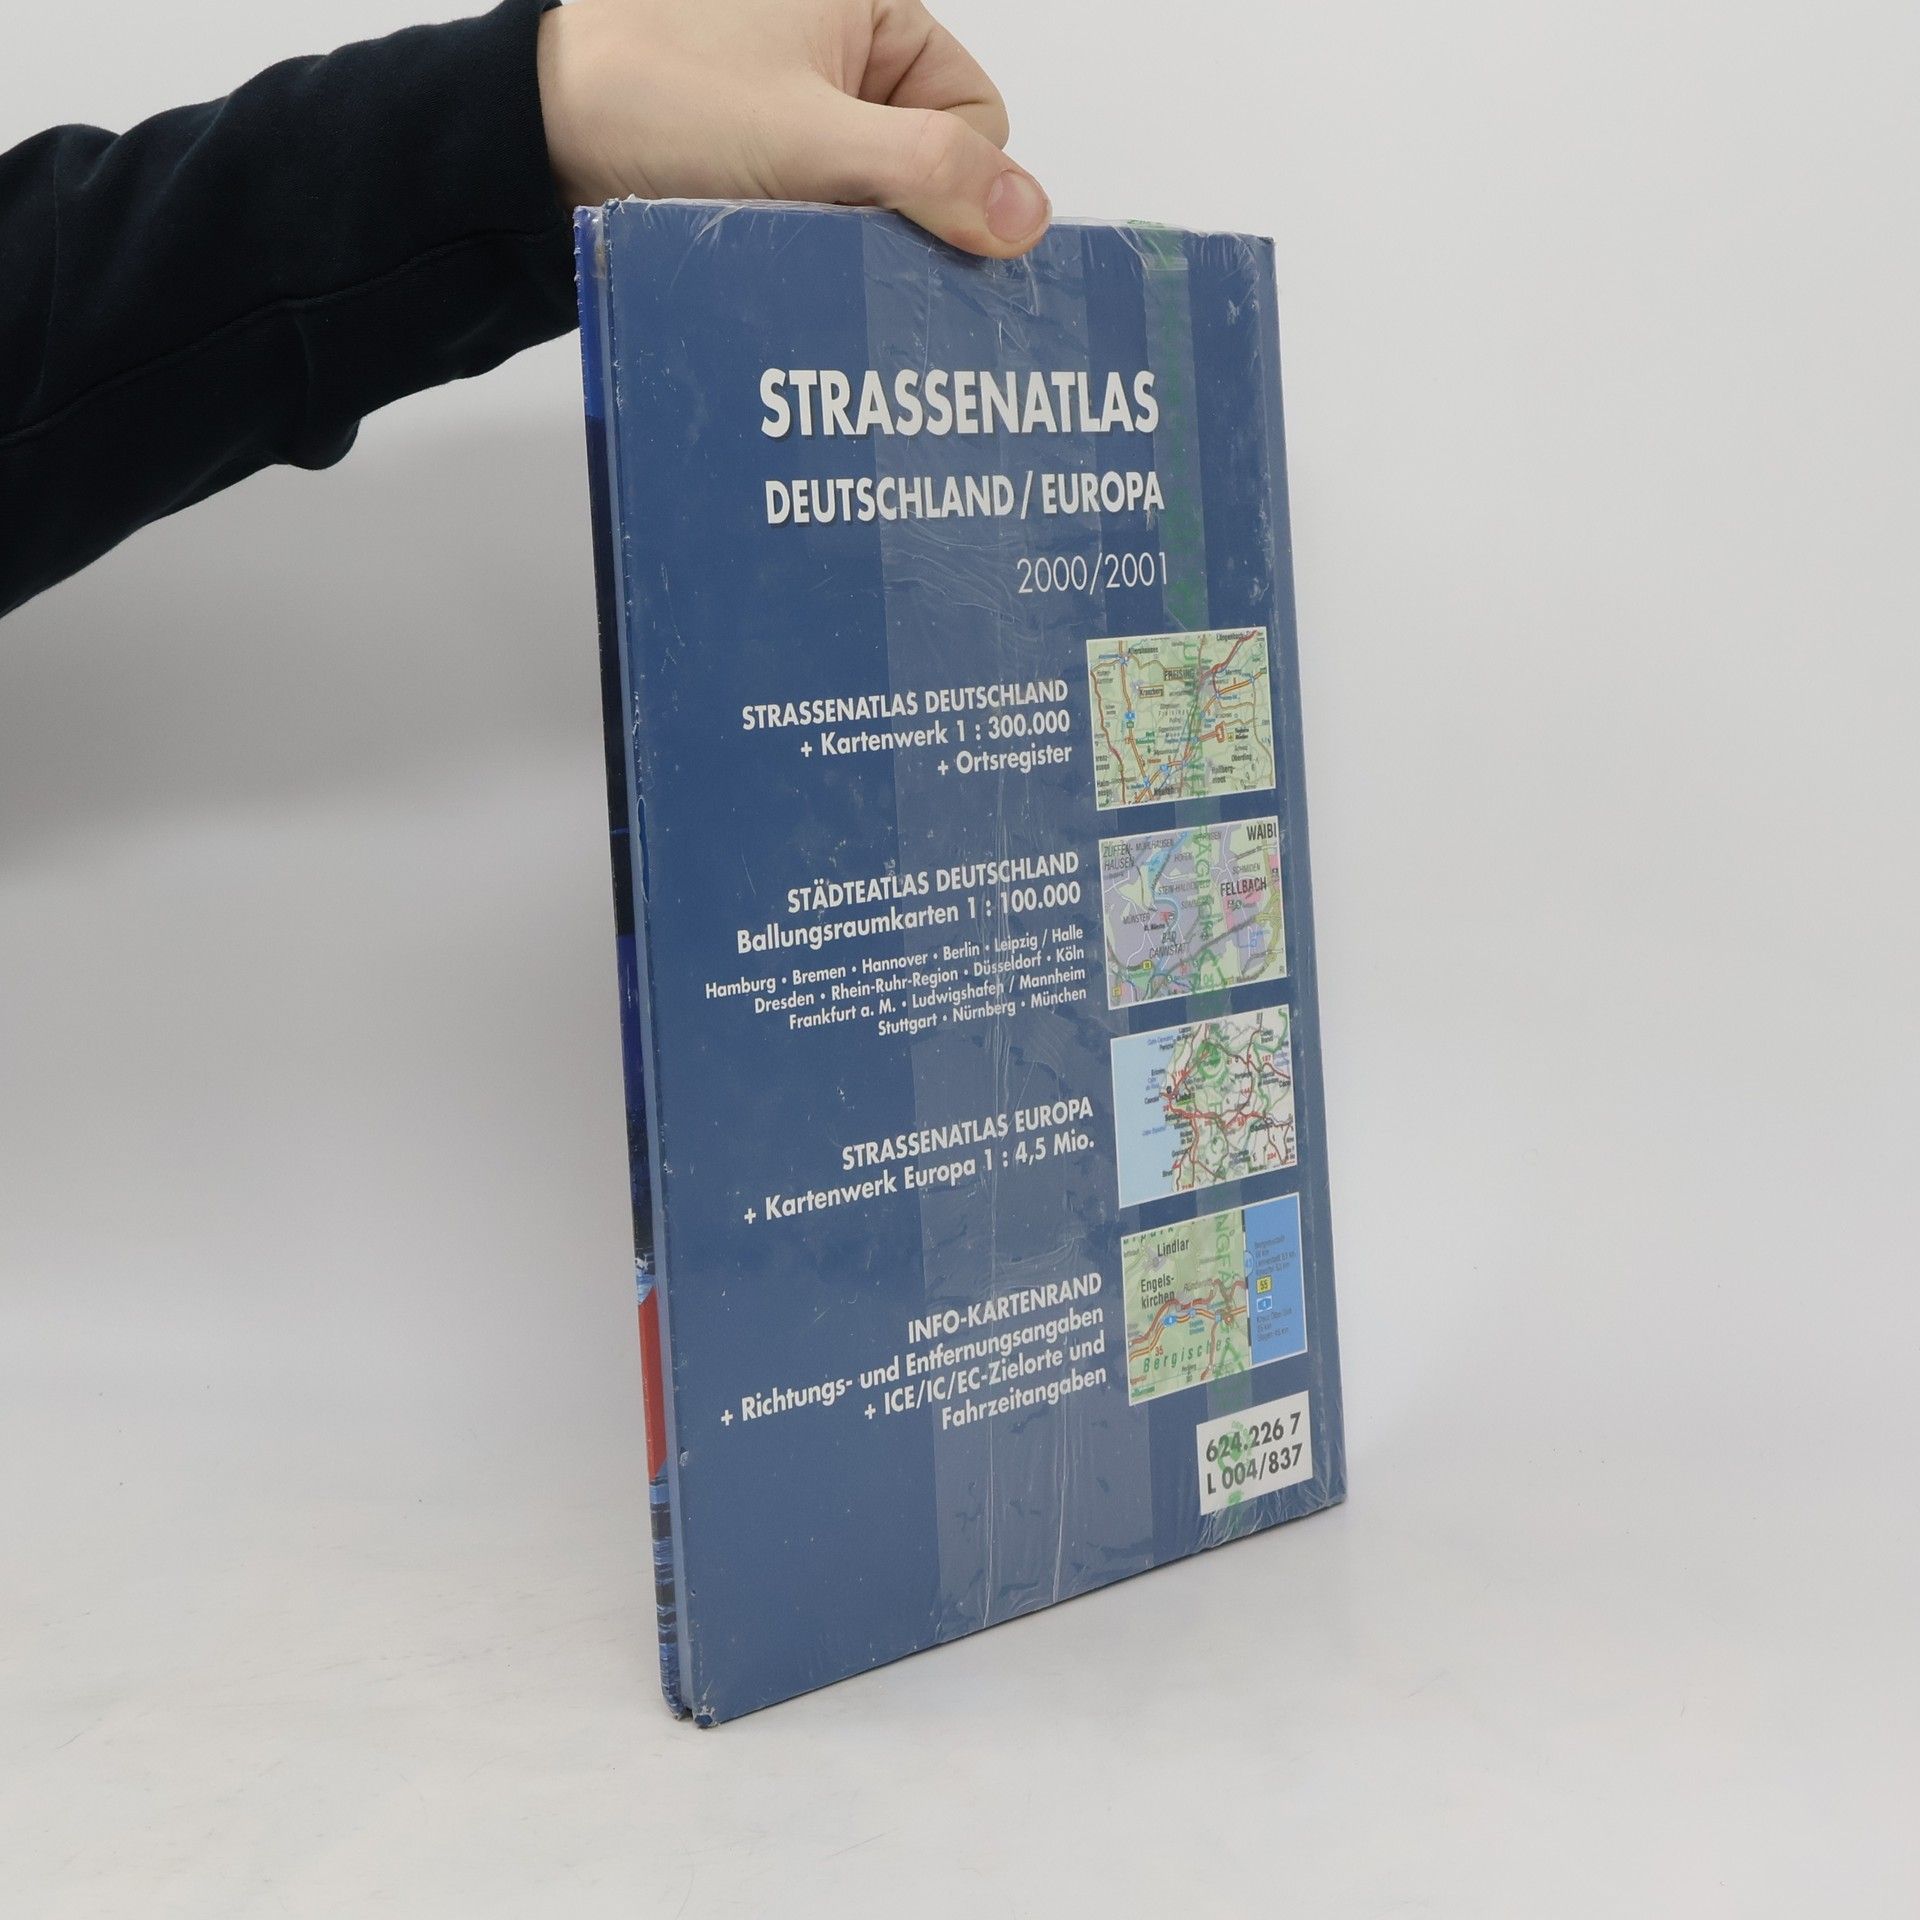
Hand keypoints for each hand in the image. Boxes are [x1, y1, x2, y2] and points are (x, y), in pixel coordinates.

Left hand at [536, 0, 1049, 256]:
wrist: (530, 139)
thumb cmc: (656, 103)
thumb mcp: (812, 141)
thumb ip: (929, 175)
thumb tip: (1028, 219)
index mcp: (872, 4)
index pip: (977, 116)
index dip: (949, 181)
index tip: (894, 216)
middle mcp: (847, 44)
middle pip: (933, 162)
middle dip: (900, 216)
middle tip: (840, 239)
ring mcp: (807, 101)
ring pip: (883, 197)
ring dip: (854, 238)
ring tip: (795, 242)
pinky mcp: (770, 154)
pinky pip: (832, 211)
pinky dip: (817, 245)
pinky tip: (782, 257)